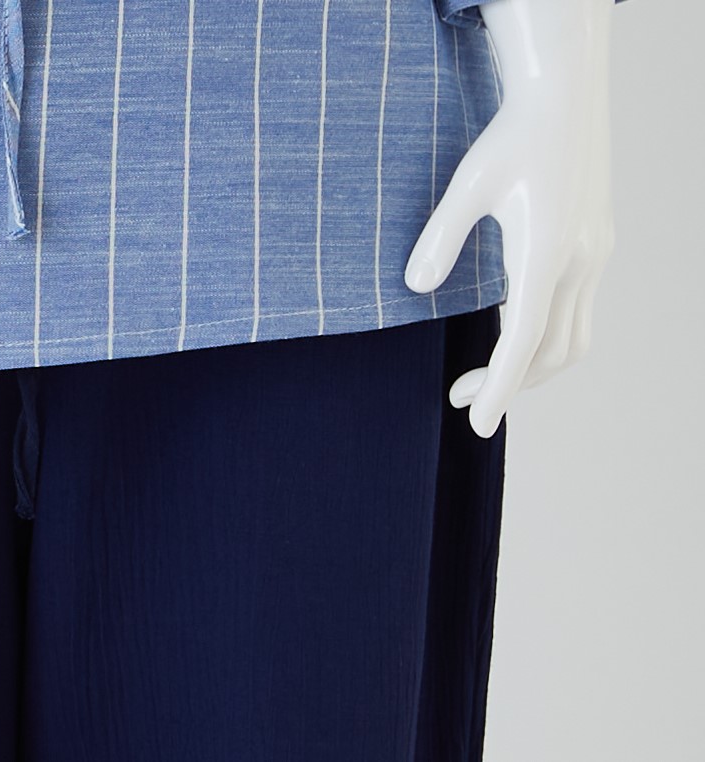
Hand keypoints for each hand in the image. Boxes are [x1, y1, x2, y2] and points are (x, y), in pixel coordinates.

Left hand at [403, 0, 615, 438]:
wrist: (564, 99)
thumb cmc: (510, 138)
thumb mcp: (466, 184)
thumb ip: (439, 238)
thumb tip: (414, 288)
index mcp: (547, 254)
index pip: (523, 342)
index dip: (500, 389)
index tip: (476, 423)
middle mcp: (580, 262)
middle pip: (552, 352)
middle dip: (510, 384)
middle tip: (459, 395)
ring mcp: (594, 256)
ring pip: (573, 339)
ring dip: (533, 368)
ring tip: (487, 376)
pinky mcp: (596, 247)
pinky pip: (578, 313)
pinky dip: (548, 339)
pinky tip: (511, 331)